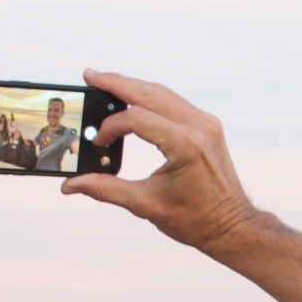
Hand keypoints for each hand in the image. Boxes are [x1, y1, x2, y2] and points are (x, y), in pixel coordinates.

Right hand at [61, 70, 257, 254]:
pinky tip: (133, 96)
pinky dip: (151, 97)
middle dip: (116, 83)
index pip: (136, 119)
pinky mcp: (209, 126)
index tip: (97, 141)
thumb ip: (105, 189)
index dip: (110, 127)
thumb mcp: (145, 205)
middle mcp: (199, 127)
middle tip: (89, 75)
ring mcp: (207, 123)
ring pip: (162, 93)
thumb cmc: (195, 220)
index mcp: (185, 145)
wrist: (232, 226)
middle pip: (149, 93)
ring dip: (133, 86)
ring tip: (105, 81)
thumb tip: (69, 185)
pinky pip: (175, 102)